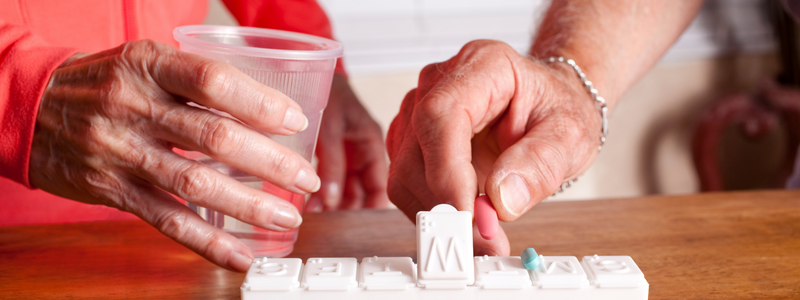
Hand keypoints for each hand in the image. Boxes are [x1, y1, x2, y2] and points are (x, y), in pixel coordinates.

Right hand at [30, 40, 320, 270]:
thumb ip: (196, 80)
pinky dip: (208, 242)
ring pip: (196, 184)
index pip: (213, 81)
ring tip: (288, 215)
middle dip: (271, 162)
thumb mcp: (145, 61)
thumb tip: (268, 108)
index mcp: (148, 65)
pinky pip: (167, 220)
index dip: (260, 103)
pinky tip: (241, 254)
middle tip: (306, 178)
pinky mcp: (113, 190)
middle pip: (214, 138)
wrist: (30, 107)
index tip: (296, 121)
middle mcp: (134, 108)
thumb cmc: (104, 82)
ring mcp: (122, 152)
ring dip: (250, 205)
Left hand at [308, 75, 389, 210]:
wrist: (308, 66)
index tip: (362, 226)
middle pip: (361, 190)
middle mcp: (361, 149)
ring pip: (344, 187)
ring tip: (313, 214)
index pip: (380, 183)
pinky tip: (307, 201)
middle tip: (328, 223)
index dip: (373, 206)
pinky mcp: (328, 152)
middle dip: (346, 208)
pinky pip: (329, 178)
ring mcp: (345, 152)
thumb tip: (331, 197)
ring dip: (331, 202)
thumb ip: (332, 161)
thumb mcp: (331, 125)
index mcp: (372, 141)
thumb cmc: (326, 87)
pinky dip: (319, 190)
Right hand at [386, 40, 601, 255]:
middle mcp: (439, 85)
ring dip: (440, 215)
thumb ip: (541, 163)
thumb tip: (502, 199)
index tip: (468, 214)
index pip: (441, 116)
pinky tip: (467, 219)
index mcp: (481, 66)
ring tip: (485, 234)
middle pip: (415, 152)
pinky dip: (434, 213)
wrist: (547, 106)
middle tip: (487, 241)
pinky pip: (406, 186)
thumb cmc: (556, 109)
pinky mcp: (411, 143)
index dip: (447, 171)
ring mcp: (418, 113)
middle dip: (448, 207)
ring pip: (404, 175)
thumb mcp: (570, 134)